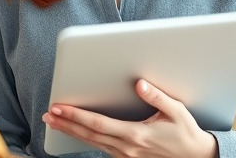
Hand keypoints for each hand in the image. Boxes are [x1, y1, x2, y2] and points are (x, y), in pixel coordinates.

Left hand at [41, 79, 218, 157]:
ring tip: (56, 122)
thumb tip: (140, 84)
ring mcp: (126, 156)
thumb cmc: (187, 134)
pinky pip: (102, 148)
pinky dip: (86, 140)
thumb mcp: (177, 111)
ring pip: (92, 143)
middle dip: (66, 124)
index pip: (98, 123)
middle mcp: (127, 148)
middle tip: (48, 115)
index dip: (76, 115)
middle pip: (89, 134)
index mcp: (136, 135)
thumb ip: (157, 97)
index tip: (59, 108)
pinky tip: (78, 133)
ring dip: (72, 132)